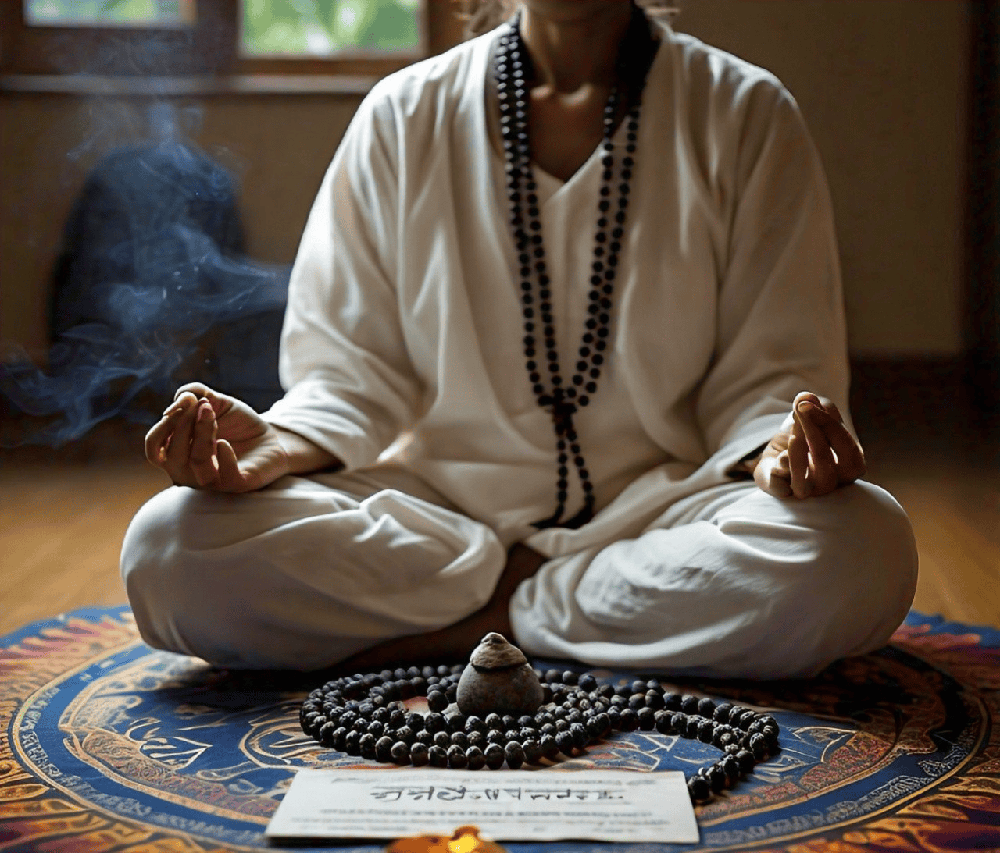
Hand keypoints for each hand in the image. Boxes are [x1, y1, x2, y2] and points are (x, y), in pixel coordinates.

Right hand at [145, 383, 290, 491]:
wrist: (271, 436)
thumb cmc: (238, 423)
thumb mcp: (215, 402)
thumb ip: (194, 393)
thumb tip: (179, 399)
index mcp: (178, 453)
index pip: (155, 447)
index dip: (164, 425)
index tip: (184, 402)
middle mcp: (189, 471)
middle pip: (173, 454)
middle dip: (185, 424)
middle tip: (204, 405)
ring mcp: (213, 480)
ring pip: (197, 463)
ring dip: (202, 434)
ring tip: (213, 414)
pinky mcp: (237, 484)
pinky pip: (226, 478)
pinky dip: (224, 458)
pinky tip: (225, 442)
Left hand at [752, 392, 865, 498]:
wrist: (778, 455)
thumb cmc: (806, 437)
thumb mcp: (813, 417)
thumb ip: (816, 406)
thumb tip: (806, 398)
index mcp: (848, 465)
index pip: (848, 450)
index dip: (829, 425)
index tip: (808, 403)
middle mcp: (830, 483)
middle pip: (827, 466)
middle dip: (814, 434)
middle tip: (800, 409)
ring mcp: (805, 491)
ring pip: (805, 484)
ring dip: (797, 455)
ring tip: (792, 434)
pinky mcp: (782, 492)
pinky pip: (781, 488)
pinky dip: (779, 473)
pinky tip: (779, 457)